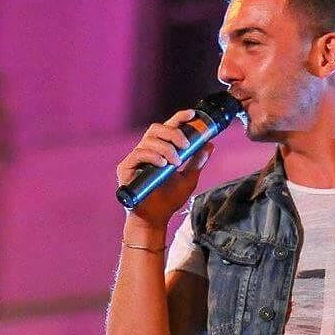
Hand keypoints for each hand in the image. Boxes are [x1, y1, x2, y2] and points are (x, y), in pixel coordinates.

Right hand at [116, 109, 213, 229]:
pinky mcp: (125, 168)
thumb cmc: (168, 201)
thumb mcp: (188, 179)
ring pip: (149, 140)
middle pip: (157, 128)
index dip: (179, 118)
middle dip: (174, 133)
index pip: (168, 127)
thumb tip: (209, 144)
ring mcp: (135, 158)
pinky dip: (152, 156)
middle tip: (186, 146)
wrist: (155, 219)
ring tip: (176, 163)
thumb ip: (197, 162)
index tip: (193, 115)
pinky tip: (163, 165)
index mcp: (160, 150)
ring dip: (166, 148)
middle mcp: (146, 150)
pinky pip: (138, 154)